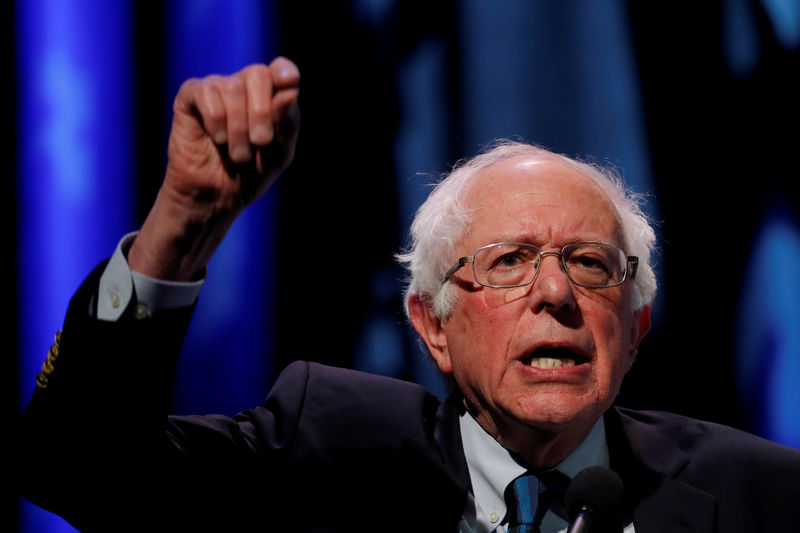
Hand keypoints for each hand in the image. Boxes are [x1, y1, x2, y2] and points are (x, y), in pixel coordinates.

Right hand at [129, 58, 299, 280]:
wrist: (215, 197)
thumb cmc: (250, 175)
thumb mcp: (278, 154)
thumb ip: (287, 123)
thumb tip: (291, 90)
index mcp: (270, 97)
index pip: (281, 70)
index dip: (284, 71)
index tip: (289, 81)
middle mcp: (244, 87)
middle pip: (257, 74)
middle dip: (262, 111)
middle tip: (260, 142)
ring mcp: (216, 89)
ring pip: (232, 87)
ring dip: (238, 127)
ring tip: (238, 155)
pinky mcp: (191, 96)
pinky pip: (206, 92)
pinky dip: (216, 119)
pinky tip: (217, 138)